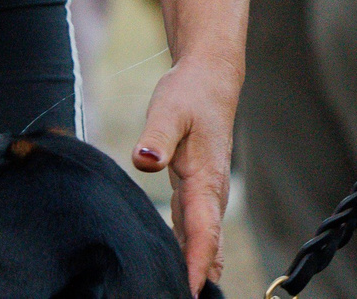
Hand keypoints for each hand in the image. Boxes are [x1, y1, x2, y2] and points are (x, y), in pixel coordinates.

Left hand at [133, 56, 236, 292]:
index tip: (190, 291)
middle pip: (207, 247)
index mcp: (206, 180)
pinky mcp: (196, 192)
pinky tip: (174, 268)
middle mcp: (211, 194)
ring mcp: (205, 195)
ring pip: (203, 243)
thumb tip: (145, 160)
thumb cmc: (189, 94)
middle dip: (197, 279)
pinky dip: (189, 253)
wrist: (210, 79)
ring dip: (194, 270)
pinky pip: (194, 232)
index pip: (204, 231)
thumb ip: (157, 136)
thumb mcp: (169, 109)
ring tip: (177, 293)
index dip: (197, 263)